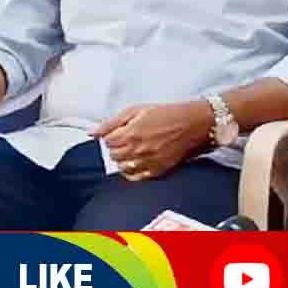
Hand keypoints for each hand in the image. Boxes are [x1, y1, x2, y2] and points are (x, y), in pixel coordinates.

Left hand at [91, 102, 213, 181]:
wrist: (194, 124)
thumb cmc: (169, 114)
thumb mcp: (137, 110)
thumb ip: (112, 122)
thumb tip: (93, 132)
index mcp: (130, 133)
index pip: (107, 142)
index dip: (112, 135)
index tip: (119, 132)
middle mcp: (137, 150)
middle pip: (113, 155)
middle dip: (117, 146)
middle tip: (127, 139)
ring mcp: (147, 161)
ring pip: (122, 166)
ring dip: (124, 158)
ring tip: (134, 149)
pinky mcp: (157, 170)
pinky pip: (136, 177)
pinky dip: (132, 171)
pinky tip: (138, 161)